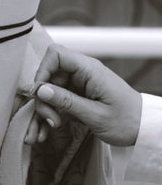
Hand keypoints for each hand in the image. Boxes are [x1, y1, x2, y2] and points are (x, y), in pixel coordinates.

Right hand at [23, 45, 141, 146]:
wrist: (143, 129)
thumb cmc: (127, 121)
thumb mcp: (95, 115)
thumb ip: (66, 101)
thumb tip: (40, 90)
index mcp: (90, 70)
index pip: (56, 55)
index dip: (43, 71)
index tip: (40, 94)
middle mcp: (82, 73)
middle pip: (49, 75)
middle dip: (44, 98)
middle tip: (50, 119)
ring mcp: (79, 84)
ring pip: (50, 89)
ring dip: (45, 109)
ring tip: (50, 128)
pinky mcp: (77, 95)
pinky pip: (57, 100)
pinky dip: (51, 113)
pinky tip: (51, 128)